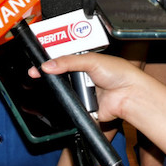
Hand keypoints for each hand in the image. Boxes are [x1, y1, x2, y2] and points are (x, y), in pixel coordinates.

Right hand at [30, 54, 144, 123]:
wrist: (129, 95)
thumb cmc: (120, 73)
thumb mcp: (91, 60)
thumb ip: (68, 61)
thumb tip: (48, 65)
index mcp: (84, 61)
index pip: (62, 59)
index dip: (49, 61)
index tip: (37, 64)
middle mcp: (83, 76)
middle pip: (60, 75)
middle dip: (49, 75)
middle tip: (36, 73)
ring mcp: (82, 92)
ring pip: (63, 90)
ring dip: (59, 89)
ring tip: (51, 83)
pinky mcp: (83, 106)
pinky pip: (70, 105)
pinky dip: (67, 102)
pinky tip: (65, 97)